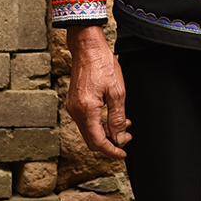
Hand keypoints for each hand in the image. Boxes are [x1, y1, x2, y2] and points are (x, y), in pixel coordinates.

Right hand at [66, 26, 130, 159]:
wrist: (87, 47)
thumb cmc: (102, 64)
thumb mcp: (117, 92)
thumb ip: (117, 118)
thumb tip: (118, 138)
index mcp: (86, 110)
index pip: (97, 142)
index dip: (111, 151)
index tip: (123, 153)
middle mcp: (75, 111)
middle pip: (91, 140)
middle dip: (110, 143)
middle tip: (127, 137)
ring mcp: (72, 106)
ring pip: (89, 131)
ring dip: (106, 133)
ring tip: (124, 125)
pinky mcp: (74, 102)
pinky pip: (86, 120)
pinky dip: (99, 124)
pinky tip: (112, 117)